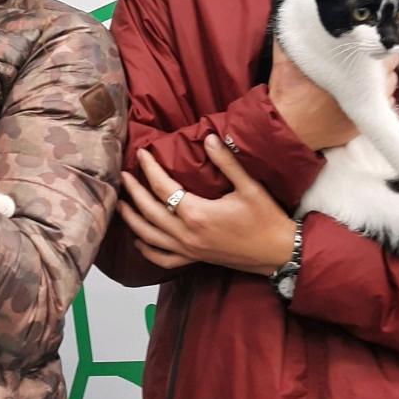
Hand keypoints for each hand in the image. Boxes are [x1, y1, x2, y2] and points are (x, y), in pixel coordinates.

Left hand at [117, 136, 297, 275]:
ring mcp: (188, 250)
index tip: (141, 154)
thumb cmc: (266, 218)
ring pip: (149, 237)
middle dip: (133, 192)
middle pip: (149, 211)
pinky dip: (147, 251)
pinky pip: (163, 259)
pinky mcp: (194, 260)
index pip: (163, 187)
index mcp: (197, 213)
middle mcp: (187, 234)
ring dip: (132, 220)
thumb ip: (227, 162)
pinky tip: (139, 240)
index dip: (149, 169)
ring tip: (120, 205)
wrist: (278, 252)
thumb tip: (209, 138)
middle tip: (123, 175)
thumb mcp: (249, 186)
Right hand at [269, 44, 398, 151]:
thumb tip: (293, 13)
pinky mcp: (364, 123)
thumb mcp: (287, 58)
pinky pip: (384, 106)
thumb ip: (293, 36)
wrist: (287, 128)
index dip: (376, 45)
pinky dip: (378, 99)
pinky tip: (363, 95)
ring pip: (390, 87)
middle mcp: (366, 87)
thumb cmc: (288, 92)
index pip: (383, 52)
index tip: (368, 42)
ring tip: (365, 78)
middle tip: (367, 60)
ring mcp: (367, 106)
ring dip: (382, 81)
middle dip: (381, 62)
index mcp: (353, 68)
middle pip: (391, 68)